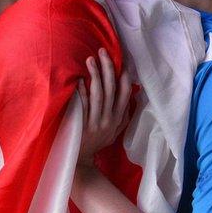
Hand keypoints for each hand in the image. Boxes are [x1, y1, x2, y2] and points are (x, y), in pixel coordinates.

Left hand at [77, 48, 131, 165]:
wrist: (80, 161)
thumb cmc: (96, 143)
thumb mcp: (114, 132)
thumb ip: (123, 116)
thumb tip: (131, 96)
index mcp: (118, 120)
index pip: (125, 95)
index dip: (124, 77)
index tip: (122, 61)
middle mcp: (109, 120)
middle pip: (111, 90)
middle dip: (108, 68)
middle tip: (102, 51)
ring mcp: (96, 123)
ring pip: (98, 94)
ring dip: (95, 75)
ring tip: (90, 59)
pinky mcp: (82, 125)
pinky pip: (84, 105)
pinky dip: (82, 91)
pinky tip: (80, 79)